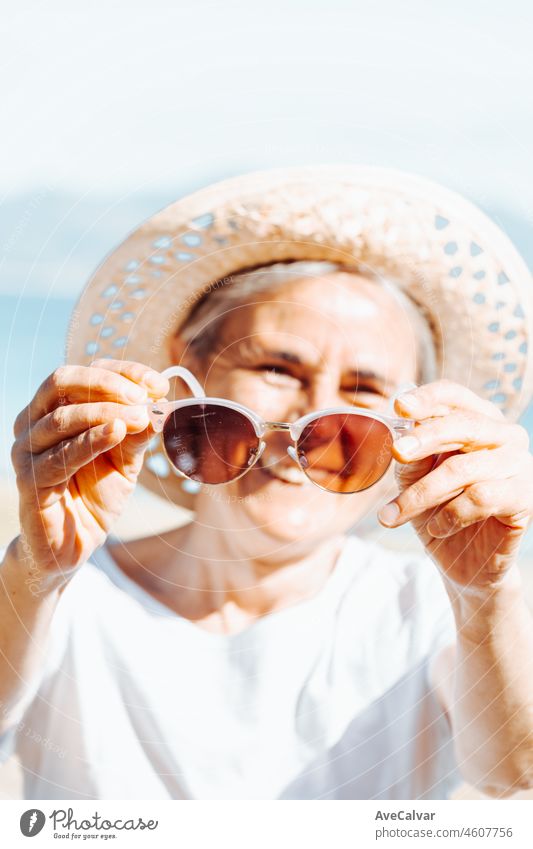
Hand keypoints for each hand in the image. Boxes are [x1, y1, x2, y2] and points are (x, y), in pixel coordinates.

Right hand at [10, 359, 168, 585]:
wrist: (72, 545)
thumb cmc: (94, 494)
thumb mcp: (125, 460)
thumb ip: (138, 433)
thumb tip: (161, 404)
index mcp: (54, 408)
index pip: (84, 373)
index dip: (122, 372)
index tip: (157, 384)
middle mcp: (33, 422)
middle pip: (62, 382)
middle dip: (107, 384)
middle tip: (143, 397)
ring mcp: (27, 450)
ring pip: (63, 417)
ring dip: (107, 412)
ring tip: (141, 417)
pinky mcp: (30, 480)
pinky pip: (61, 455)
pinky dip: (91, 440)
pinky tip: (118, 432)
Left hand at [377, 379, 532, 589]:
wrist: (465, 563)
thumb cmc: (439, 509)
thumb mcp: (415, 476)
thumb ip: (411, 452)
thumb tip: (399, 429)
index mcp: (477, 420)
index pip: (454, 396)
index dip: (427, 398)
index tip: (399, 406)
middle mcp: (504, 435)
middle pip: (462, 425)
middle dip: (424, 438)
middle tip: (396, 453)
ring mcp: (518, 464)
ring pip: (463, 468)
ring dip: (422, 494)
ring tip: (396, 514)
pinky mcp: (524, 497)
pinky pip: (481, 498)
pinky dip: (450, 514)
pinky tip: (437, 528)